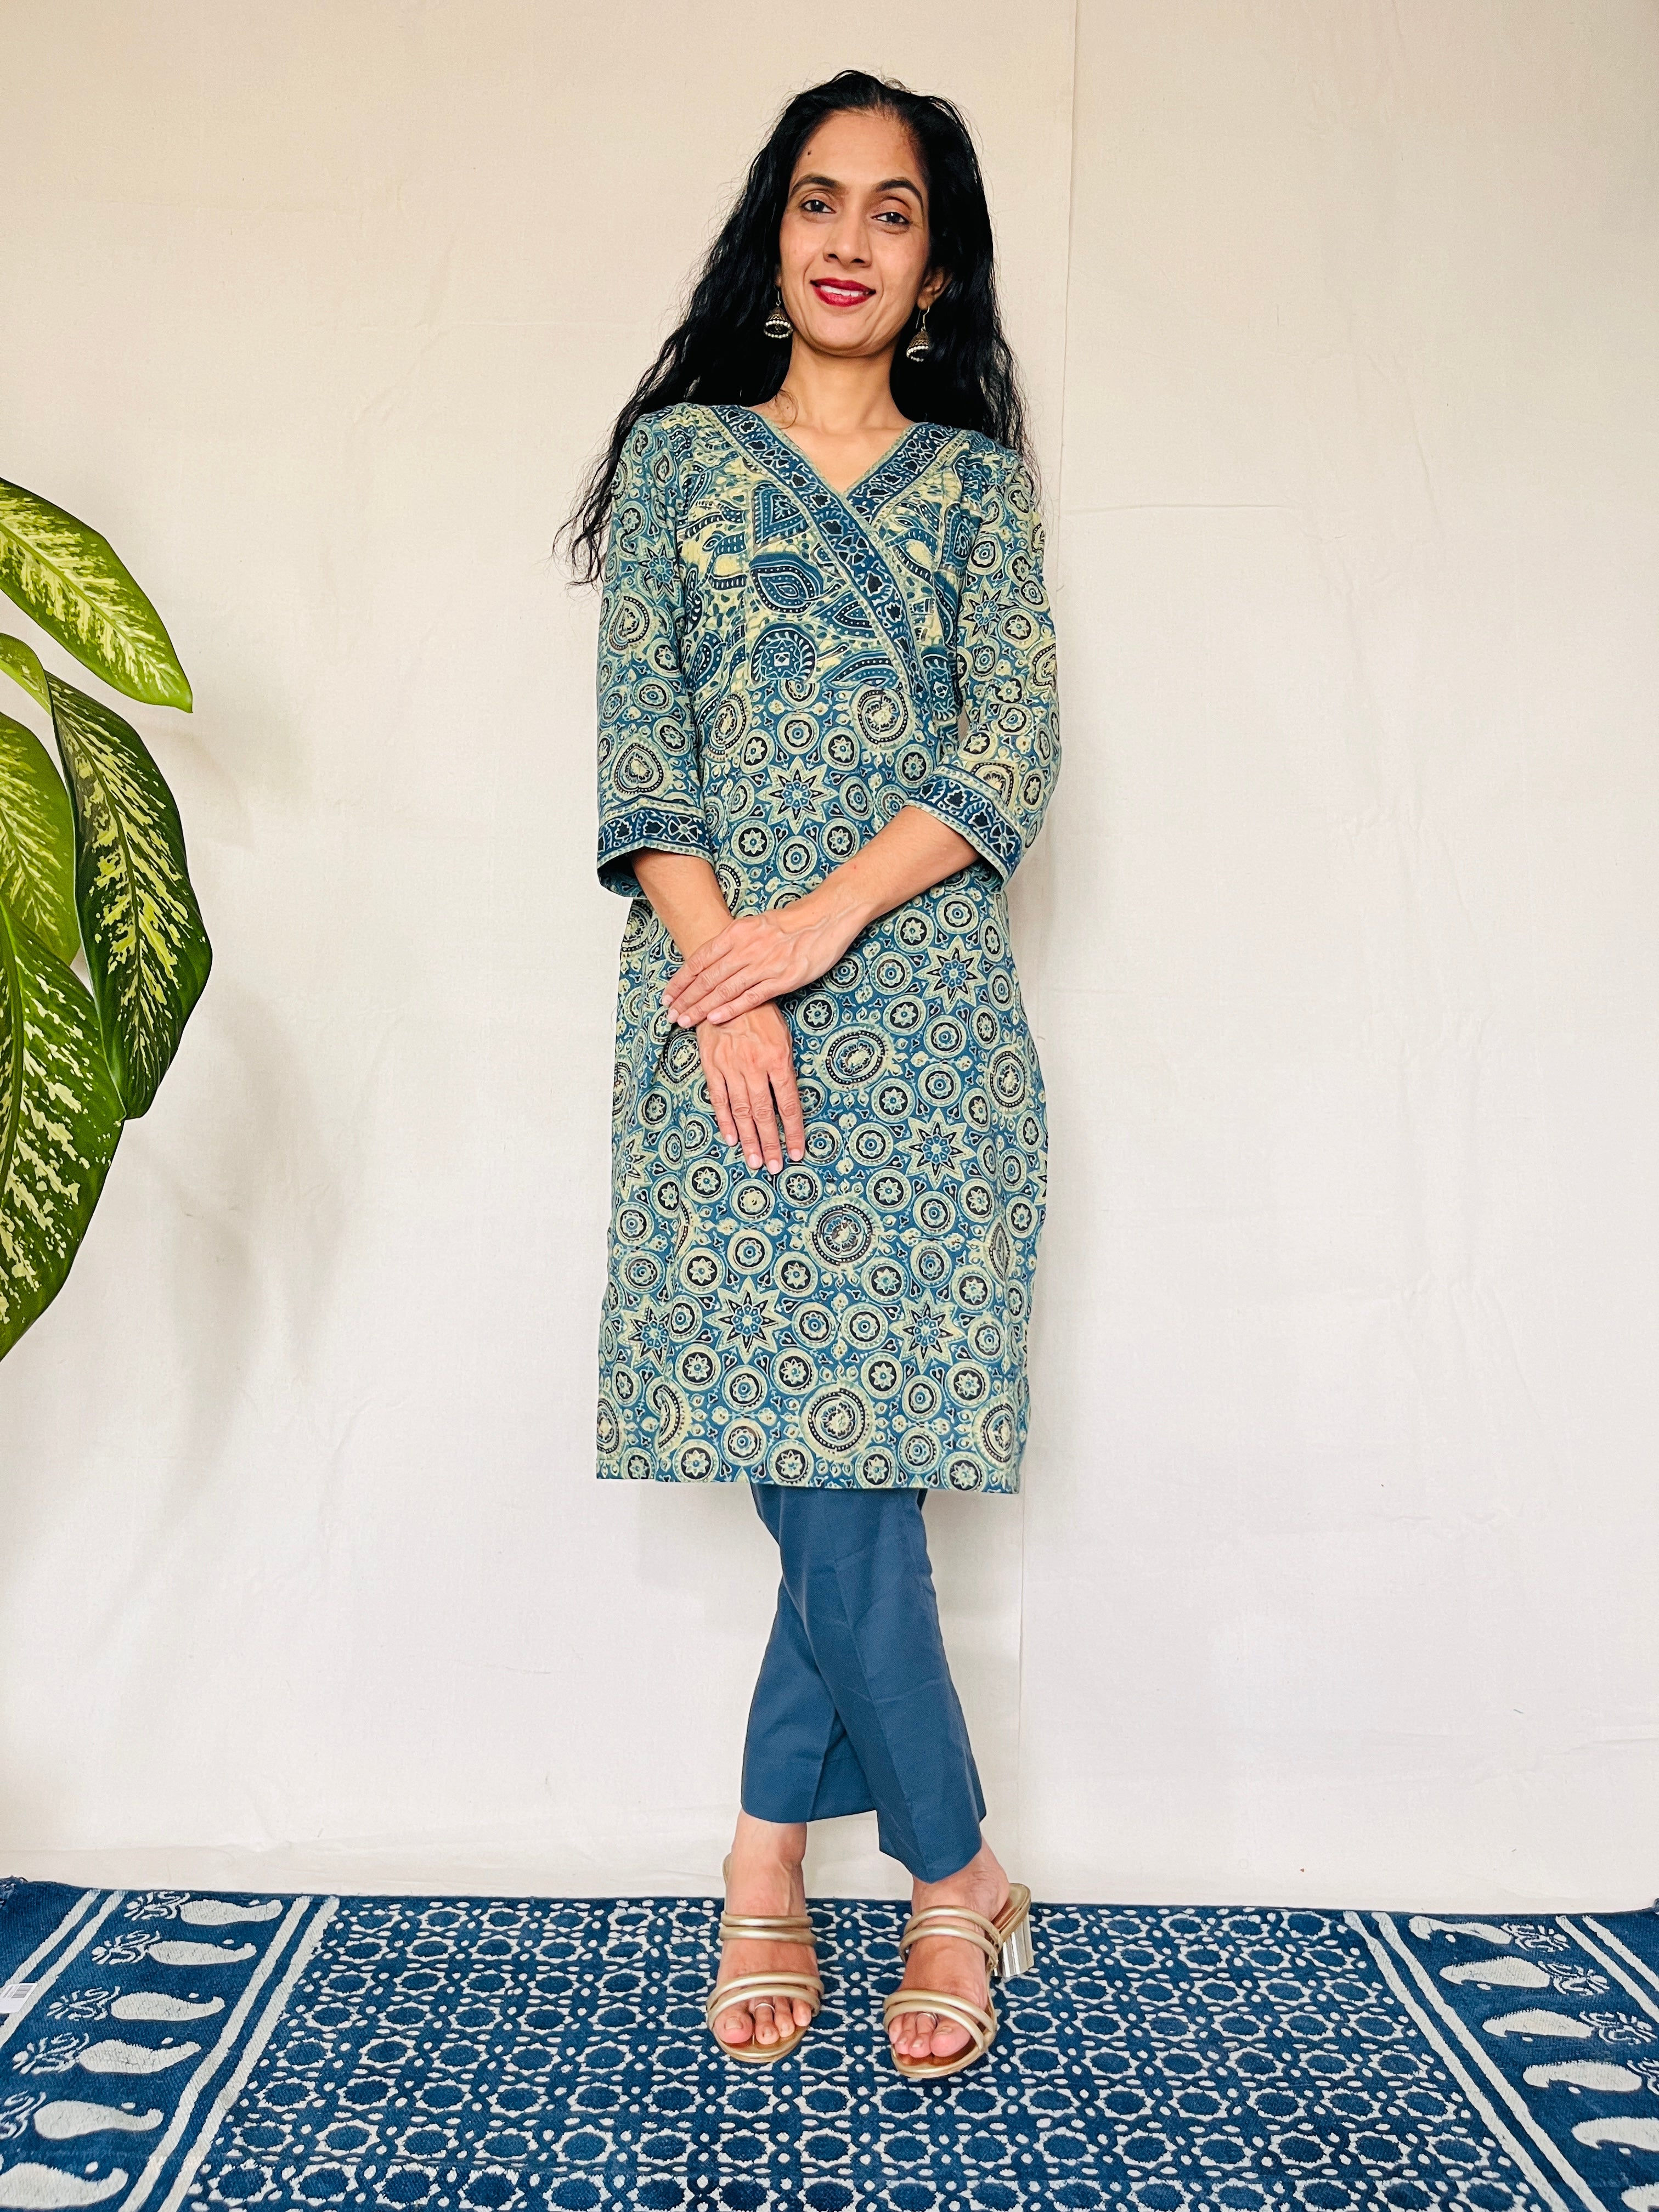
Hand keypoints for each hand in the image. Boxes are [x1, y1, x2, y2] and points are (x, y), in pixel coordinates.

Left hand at [664, 903, 860, 1028]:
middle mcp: (746, 948)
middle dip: (686, 998)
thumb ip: (735, 941)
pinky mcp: (782, 979)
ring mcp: (764, 964)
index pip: (700, 959)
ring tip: (685, 1020)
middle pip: (707, 977)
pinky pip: (751, 996)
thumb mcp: (756, 924)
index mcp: (737, 932)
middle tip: (670, 1014)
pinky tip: (715, 1019)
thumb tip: (714, 958)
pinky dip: (731, 1009)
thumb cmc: (792, 921)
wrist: (826, 916)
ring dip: (702, 1007)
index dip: (681, 980)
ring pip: (724, 989)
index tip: (667, 995)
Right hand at [698, 1003, 805, 1171]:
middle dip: (771, 1143)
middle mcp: (755, 1066)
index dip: (794, 1131)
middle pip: (766, 1113)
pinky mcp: (712, 1066)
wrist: (726, 992)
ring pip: (743, 1111)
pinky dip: (725, 1121)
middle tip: (775, 1167)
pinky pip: (719, 1099)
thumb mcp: (783, 1036)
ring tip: (756, 1161)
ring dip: (749, 1139)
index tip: (798, 1152)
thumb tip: (788, 1101)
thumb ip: (785, 1068)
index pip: (789, 1103)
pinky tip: (732, 1139)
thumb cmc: (760, 1015)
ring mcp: (732, 1067)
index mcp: (779, 1058)